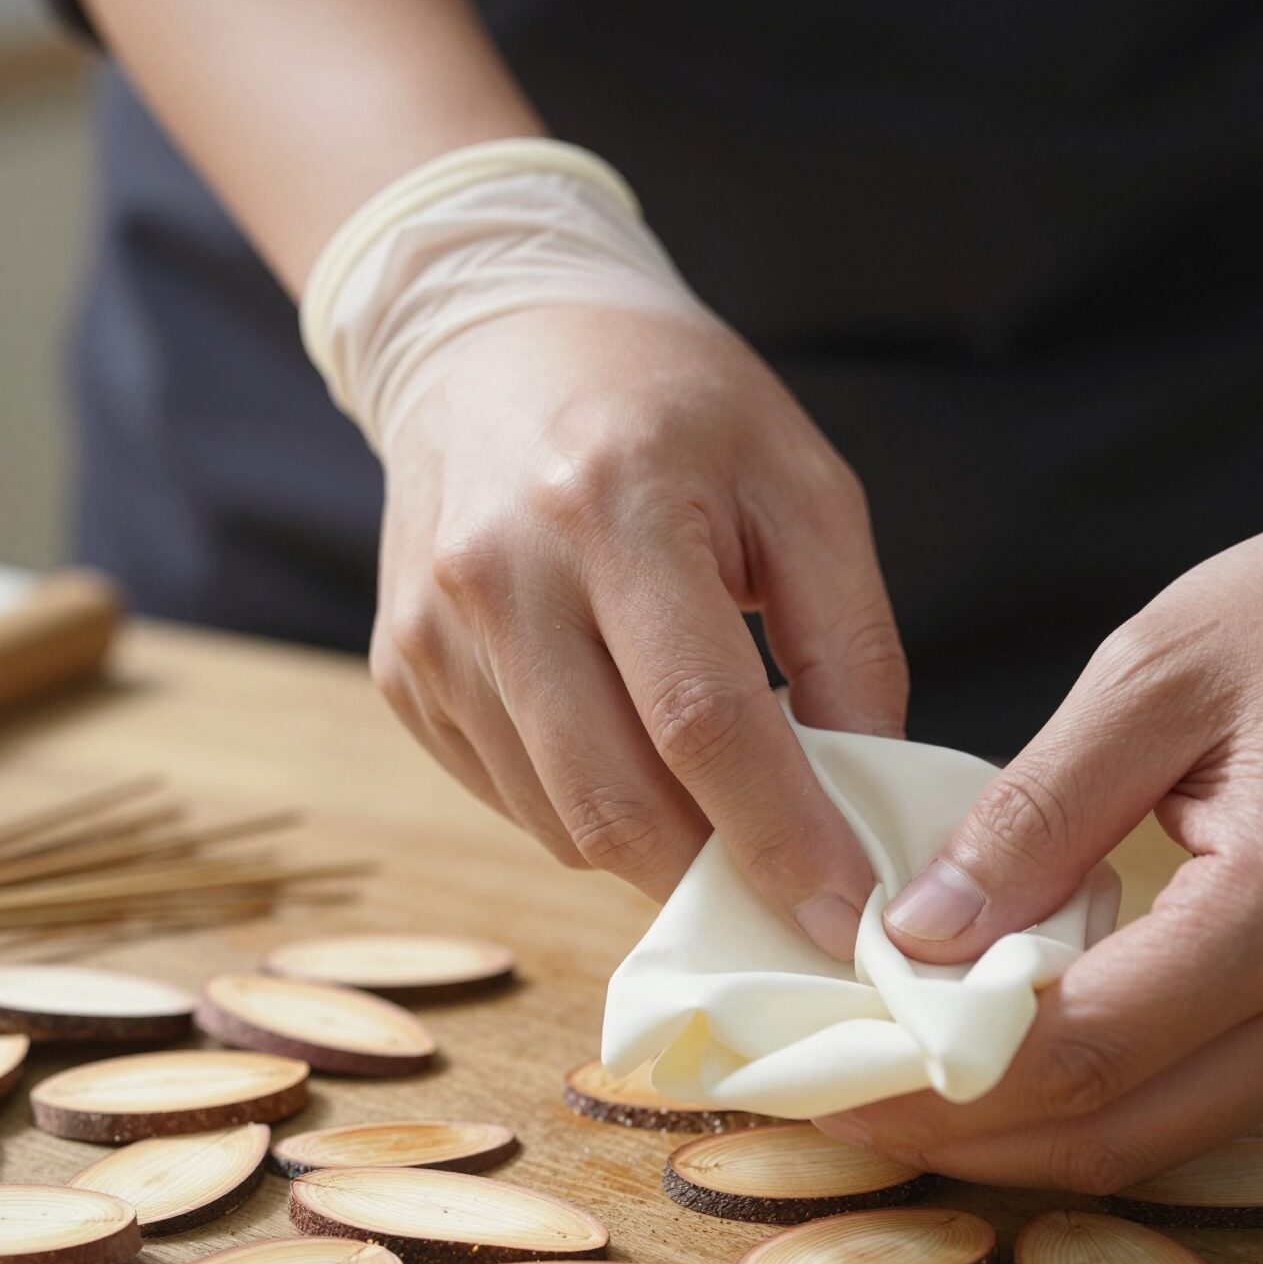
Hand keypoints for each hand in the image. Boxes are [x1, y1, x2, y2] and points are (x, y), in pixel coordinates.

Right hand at [371, 304, 907, 957]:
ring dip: (659, 853)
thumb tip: (863, 790)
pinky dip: (589, 814)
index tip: (852, 920)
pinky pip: (512, 798)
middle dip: (720, 881)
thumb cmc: (671, 405)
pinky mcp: (399, 673)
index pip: (704, 722)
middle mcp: (498, 576)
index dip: (785, 839)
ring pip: (560, 823)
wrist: (493, 343)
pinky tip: (632, 757)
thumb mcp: (801, 483)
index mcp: (612, 505)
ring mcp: (430, 634)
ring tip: (721, 814)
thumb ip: (849, 639)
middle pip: (616, 802)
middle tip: (796, 902)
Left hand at [817, 523, 1262, 1187]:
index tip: (834, 1076)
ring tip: (898, 1085)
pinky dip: (1084, 1097)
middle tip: (842, 1101)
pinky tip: (1000, 1058)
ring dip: (1017, 1129)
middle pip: (1115, 1128)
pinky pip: (1192, 1098)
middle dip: (962, 1133)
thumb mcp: (1148, 680)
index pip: (1085, 1048)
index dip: (943, 1081)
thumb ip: (1032, 817)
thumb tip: (921, 935)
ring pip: (1152, 1136)